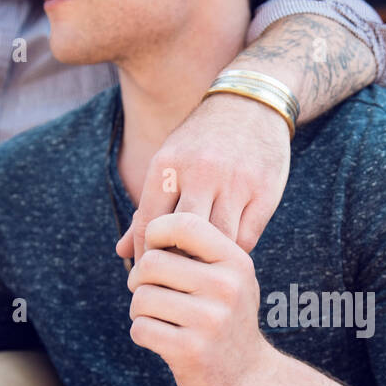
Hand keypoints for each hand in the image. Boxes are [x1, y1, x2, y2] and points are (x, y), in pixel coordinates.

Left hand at [115, 92, 289, 262]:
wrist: (251, 104)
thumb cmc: (200, 143)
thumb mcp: (168, 165)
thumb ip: (147, 210)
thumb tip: (121, 252)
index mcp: (168, 165)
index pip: (149, 225)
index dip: (145, 256)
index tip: (145, 274)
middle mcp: (200, 172)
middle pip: (182, 236)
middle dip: (176, 262)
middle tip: (172, 280)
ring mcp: (235, 182)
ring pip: (217, 241)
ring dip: (207, 261)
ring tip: (199, 274)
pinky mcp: (264, 192)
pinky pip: (245, 238)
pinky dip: (233, 252)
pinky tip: (225, 255)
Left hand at [127, 212, 276, 385]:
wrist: (249, 378)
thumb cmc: (224, 318)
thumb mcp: (225, 278)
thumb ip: (191, 250)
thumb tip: (136, 224)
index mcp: (235, 262)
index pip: (184, 224)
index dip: (156, 233)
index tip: (156, 253)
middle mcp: (227, 287)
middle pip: (151, 263)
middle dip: (140, 280)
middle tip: (152, 295)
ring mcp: (210, 320)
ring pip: (141, 298)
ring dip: (140, 311)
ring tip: (161, 319)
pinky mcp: (190, 350)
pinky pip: (140, 329)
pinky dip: (143, 334)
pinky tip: (163, 340)